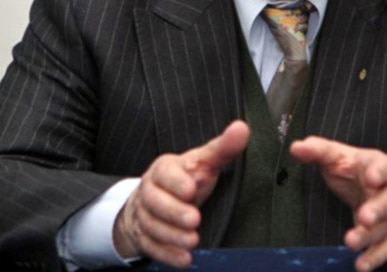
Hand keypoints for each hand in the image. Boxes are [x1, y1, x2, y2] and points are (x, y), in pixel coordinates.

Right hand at [113, 120, 249, 267]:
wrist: (155, 201)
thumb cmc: (185, 178)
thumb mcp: (204, 162)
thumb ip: (223, 148)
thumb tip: (242, 128)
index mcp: (163, 169)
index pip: (165, 173)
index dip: (176, 181)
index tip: (191, 188)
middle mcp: (150, 192)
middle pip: (155, 202)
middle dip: (174, 212)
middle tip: (194, 219)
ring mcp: (145, 216)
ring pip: (152, 226)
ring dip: (173, 236)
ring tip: (192, 240)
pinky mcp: (146, 237)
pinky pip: (152, 247)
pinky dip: (168, 254)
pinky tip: (184, 259)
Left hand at [290, 136, 386, 271]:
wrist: (383, 187)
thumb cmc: (356, 170)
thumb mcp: (338, 156)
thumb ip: (319, 150)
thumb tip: (297, 147)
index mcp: (377, 166)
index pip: (382, 166)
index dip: (378, 172)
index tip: (371, 178)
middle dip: (377, 209)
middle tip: (364, 217)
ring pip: (385, 226)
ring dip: (369, 236)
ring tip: (351, 242)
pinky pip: (385, 247)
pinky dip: (374, 257)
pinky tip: (361, 265)